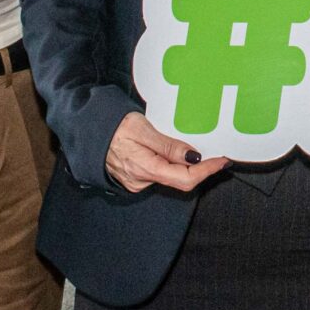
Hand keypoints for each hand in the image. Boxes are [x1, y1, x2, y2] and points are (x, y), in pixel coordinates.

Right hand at [107, 113, 230, 194]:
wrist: (87, 131)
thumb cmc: (112, 127)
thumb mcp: (143, 129)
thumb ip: (169, 145)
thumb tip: (194, 157)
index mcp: (145, 168)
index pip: (185, 178)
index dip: (207, 171)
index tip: (222, 161)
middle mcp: (142, 181)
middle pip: (180, 180)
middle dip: (199, 168)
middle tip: (214, 152)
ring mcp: (138, 182)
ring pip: (170, 177)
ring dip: (182, 164)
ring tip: (189, 146)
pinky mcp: (135, 179)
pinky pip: (160, 173)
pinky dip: (169, 164)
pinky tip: (170, 152)